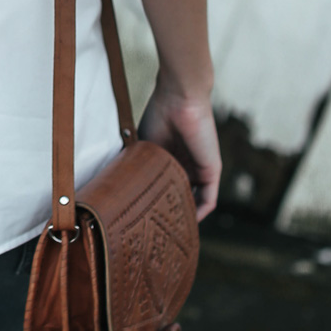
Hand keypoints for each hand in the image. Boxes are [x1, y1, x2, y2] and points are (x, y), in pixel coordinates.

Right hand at [138, 84, 220, 220]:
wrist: (179, 99)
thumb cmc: (160, 114)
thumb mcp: (143, 144)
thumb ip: (137, 164)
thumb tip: (118, 184)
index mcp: (170, 159)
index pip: (165, 187)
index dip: (156, 201)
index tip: (143, 215)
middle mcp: (186, 166)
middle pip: (180, 197)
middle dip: (170, 213)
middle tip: (155, 229)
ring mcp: (200, 169)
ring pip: (194, 201)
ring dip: (184, 216)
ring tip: (169, 231)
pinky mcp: (212, 171)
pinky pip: (208, 199)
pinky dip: (199, 213)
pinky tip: (185, 222)